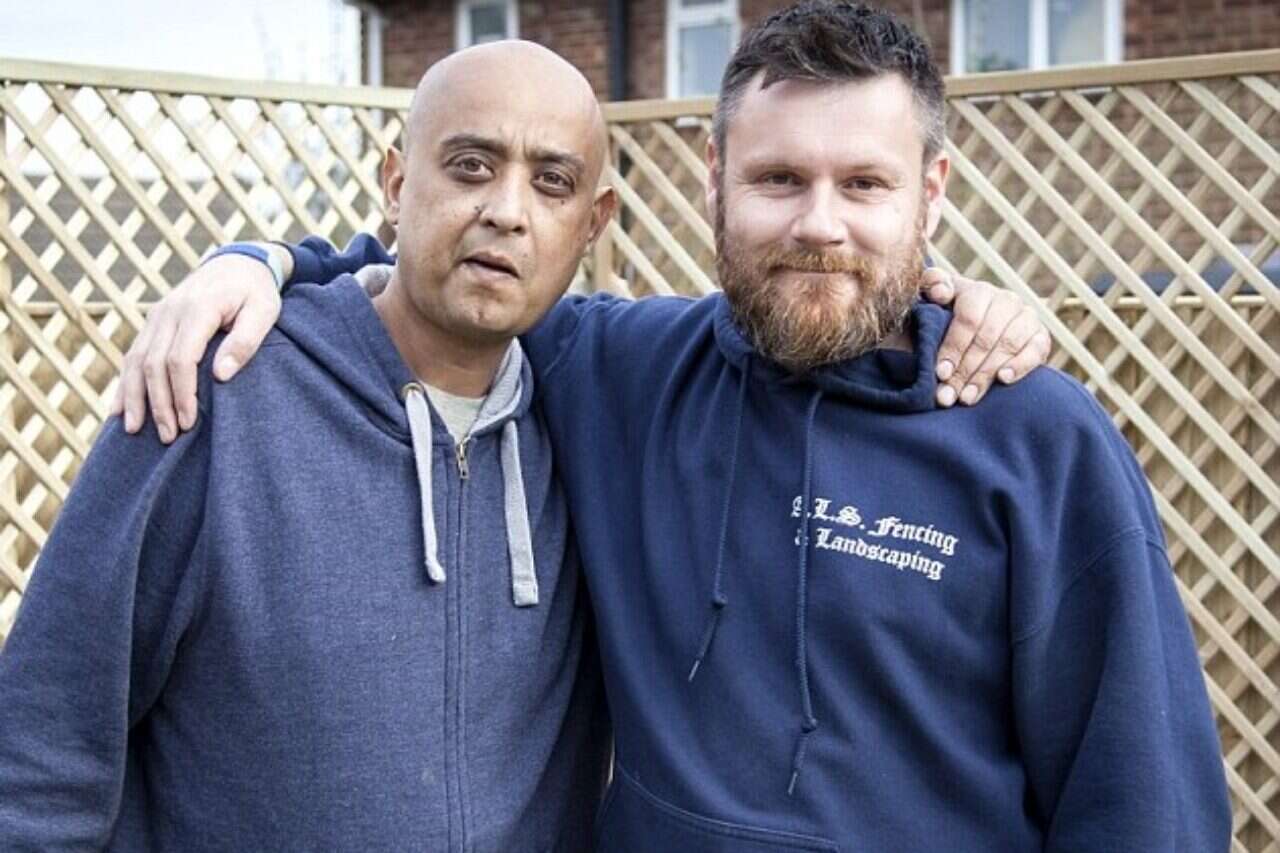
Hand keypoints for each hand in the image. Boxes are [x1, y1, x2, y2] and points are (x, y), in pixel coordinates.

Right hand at [109, 254, 281, 442]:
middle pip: (153, 364)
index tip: (188, 421)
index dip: (181, 393)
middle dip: (159, 403)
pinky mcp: (153, 323)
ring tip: (134, 430)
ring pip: (135, 361)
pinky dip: (125, 384)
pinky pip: (132, 355)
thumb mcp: (264, 312)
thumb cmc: (256, 292)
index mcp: (197, 309)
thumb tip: (221, 375)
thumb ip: (245, 342)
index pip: (180, 358)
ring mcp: (157, 316)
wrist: (236, 263)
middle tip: (168, 437)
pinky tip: (119, 410)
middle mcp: (169, 312)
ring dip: (134, 398)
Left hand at [923, 268, 1051, 407]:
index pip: (969, 318)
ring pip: (1008, 346)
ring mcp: (1026, 318)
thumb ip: (931, 286)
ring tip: (967, 397)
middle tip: (949, 394)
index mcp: (978, 291)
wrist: (974, 335)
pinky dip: (1020, 366)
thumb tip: (941, 291)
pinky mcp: (1041, 337)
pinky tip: (1003, 379)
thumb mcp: (932, 302)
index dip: (954, 346)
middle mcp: (1006, 300)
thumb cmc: (945, 320)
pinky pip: (1036, 351)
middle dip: (965, 369)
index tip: (940, 372)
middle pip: (987, 337)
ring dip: (985, 374)